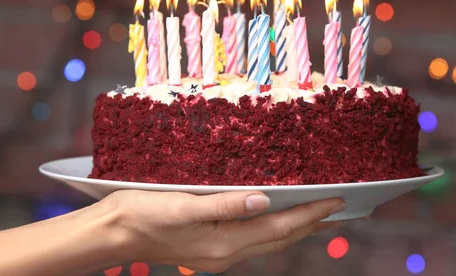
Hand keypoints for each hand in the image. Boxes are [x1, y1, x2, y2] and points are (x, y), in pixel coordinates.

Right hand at [105, 190, 346, 272]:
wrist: (113, 232)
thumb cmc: (143, 214)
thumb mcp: (184, 206)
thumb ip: (226, 204)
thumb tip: (266, 200)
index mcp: (224, 244)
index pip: (280, 228)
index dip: (310, 214)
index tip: (337, 201)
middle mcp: (226, 254)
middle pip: (281, 239)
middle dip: (312, 224)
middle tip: (341, 210)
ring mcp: (219, 254)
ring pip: (269, 241)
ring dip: (296, 228)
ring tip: (319, 216)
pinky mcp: (210, 248)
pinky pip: (254, 240)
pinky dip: (274, 229)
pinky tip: (276, 219)